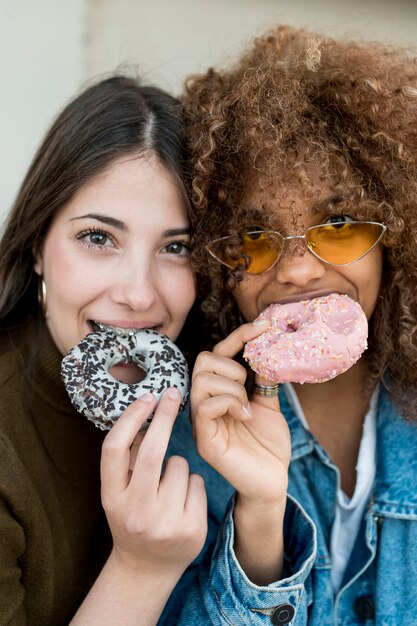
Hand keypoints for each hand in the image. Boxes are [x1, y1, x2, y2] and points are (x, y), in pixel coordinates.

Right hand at [100, 388, 207, 579]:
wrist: (147, 569)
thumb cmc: (133, 516)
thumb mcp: (119, 492)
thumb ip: (127, 458)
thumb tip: (144, 409)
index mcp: (111, 498)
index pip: (113, 449)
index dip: (130, 418)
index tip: (146, 396)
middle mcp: (135, 511)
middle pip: (150, 452)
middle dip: (164, 417)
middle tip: (172, 394)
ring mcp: (164, 523)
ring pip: (180, 465)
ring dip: (178, 465)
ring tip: (169, 488)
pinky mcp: (191, 530)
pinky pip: (198, 483)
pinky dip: (192, 484)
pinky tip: (183, 503)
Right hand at [191, 320, 290, 509]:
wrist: (273, 481)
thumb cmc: (268, 445)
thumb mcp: (268, 403)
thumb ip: (261, 378)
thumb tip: (266, 347)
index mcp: (218, 393)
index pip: (218, 354)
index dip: (238, 337)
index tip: (263, 327)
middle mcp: (204, 404)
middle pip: (202, 361)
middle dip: (231, 364)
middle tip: (249, 384)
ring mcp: (202, 422)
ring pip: (202, 381)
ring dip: (232, 387)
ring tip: (248, 405)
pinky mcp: (205, 439)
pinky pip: (205, 407)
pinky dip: (230, 403)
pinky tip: (246, 415)